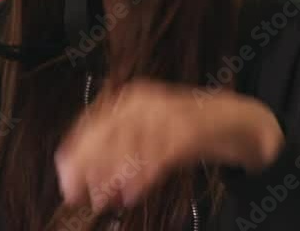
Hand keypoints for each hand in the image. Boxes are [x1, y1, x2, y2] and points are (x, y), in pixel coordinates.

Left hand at [54, 80, 283, 213]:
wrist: (237, 118)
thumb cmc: (184, 130)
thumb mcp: (149, 134)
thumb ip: (122, 151)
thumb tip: (90, 178)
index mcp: (129, 100)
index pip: (93, 122)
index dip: (76, 150)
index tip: (63, 176)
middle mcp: (143, 101)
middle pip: (106, 134)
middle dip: (87, 166)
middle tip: (74, 193)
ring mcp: (166, 113)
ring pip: (129, 146)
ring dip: (112, 176)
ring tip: (101, 199)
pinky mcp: (188, 129)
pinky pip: (158, 155)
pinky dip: (141, 176)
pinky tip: (130, 194)